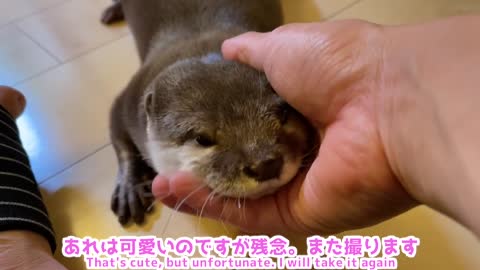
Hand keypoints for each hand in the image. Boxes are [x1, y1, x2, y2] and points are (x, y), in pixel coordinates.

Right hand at [152, 20, 417, 234]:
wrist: (389, 104)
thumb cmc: (338, 65)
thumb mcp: (287, 45)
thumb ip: (254, 52)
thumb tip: (228, 49)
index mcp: (301, 109)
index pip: (253, 123)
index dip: (220, 125)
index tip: (188, 125)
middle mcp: (301, 149)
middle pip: (245, 162)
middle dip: (207, 164)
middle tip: (170, 160)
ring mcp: (301, 185)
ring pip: (241, 193)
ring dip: (199, 189)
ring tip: (159, 181)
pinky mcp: (300, 213)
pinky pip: (248, 213)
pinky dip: (211, 206)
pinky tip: (174, 192)